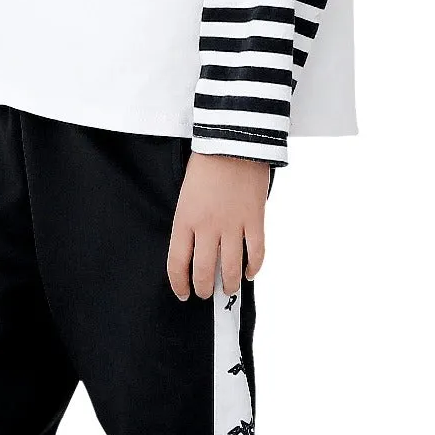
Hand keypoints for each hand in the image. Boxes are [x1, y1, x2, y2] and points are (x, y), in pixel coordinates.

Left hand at [167, 152, 269, 299]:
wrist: (232, 141)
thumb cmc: (205, 164)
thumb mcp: (186, 195)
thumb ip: (189, 222)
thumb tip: (196, 248)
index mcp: (184, 219)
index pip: (177, 263)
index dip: (179, 284)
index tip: (183, 293)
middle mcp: (207, 227)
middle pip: (204, 271)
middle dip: (205, 289)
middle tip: (207, 294)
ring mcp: (233, 224)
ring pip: (231, 268)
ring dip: (230, 284)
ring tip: (230, 289)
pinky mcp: (255, 218)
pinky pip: (256, 252)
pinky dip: (254, 267)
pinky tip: (251, 273)